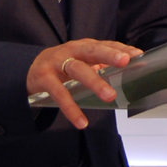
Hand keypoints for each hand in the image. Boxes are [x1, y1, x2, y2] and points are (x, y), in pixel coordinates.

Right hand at [27, 39, 142, 128]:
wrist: (29, 70)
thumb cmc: (62, 66)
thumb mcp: (81, 62)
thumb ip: (101, 66)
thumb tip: (128, 75)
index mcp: (83, 47)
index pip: (104, 45)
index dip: (120, 48)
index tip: (137, 54)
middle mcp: (71, 51)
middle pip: (92, 50)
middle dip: (109, 54)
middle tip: (125, 61)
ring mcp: (56, 63)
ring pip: (77, 70)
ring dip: (94, 82)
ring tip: (110, 96)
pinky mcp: (44, 78)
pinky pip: (59, 94)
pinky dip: (71, 108)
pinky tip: (82, 121)